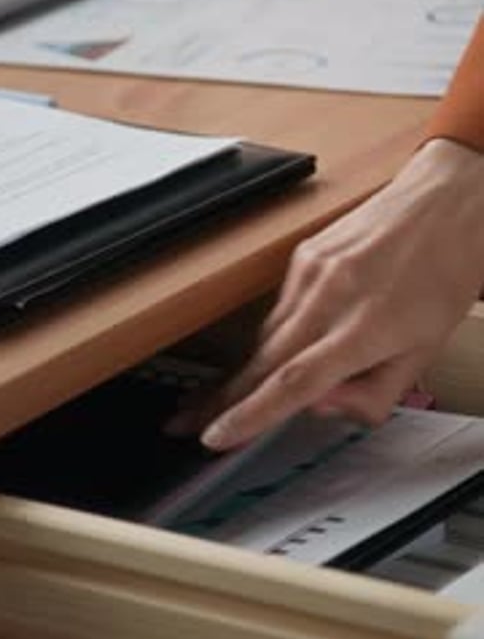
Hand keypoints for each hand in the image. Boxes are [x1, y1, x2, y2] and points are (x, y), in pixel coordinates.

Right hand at [183, 138, 483, 450]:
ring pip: (265, 337)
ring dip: (242, 372)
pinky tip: (272, 352)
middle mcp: (329, 297)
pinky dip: (271, 337)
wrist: (450, 202)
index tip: (217, 436)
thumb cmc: (447, 271)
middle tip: (188, 423)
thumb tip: (325, 407)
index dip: (250, 415)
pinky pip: (276, 310)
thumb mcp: (426, 351)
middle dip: (219, 399)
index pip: (294, 383)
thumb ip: (375, 393)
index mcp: (364, 328)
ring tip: (219, 398)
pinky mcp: (303, 256)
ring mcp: (310, 272)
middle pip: (260, 362)